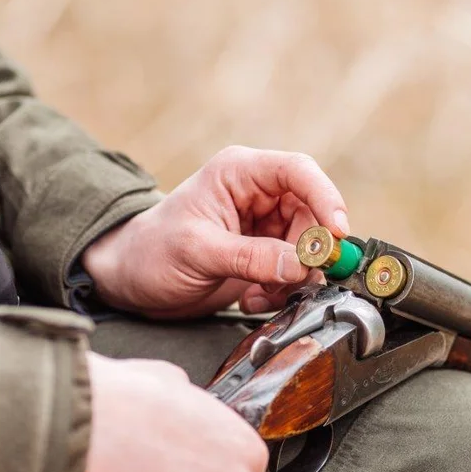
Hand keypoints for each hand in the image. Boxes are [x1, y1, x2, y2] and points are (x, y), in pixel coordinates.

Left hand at [81, 146, 349, 318]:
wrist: (132, 282)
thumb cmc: (152, 252)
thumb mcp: (197, 251)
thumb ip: (250, 257)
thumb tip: (299, 265)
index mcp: (240, 173)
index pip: (298, 172)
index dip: (325, 198)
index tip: (337, 234)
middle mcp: (259, 195)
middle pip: (313, 215)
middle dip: (309, 253)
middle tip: (296, 280)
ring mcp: (265, 227)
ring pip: (308, 249)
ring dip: (294, 279)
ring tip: (259, 295)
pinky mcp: (265, 257)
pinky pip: (295, 273)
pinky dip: (282, 292)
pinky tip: (251, 299)